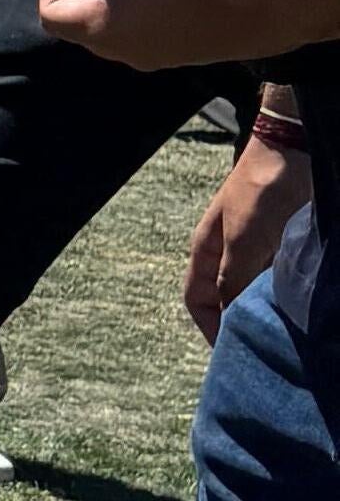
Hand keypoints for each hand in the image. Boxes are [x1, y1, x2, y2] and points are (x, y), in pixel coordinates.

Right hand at [188, 134, 309, 336]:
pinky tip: (302, 302)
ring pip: (256, 288)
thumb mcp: (244, 241)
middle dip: (241, 322)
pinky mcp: (283, 241)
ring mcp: (258, 246)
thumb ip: (232, 279)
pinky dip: (288, 292)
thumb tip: (231, 318)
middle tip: (263, 344)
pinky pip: (280, 276)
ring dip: (267, 307)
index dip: (210, 328)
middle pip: (228, 297)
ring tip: (286, 328)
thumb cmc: (263, 191)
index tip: (232, 352)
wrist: (294, 148)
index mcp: (207, 251)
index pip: (198, 300)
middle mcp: (229, 251)